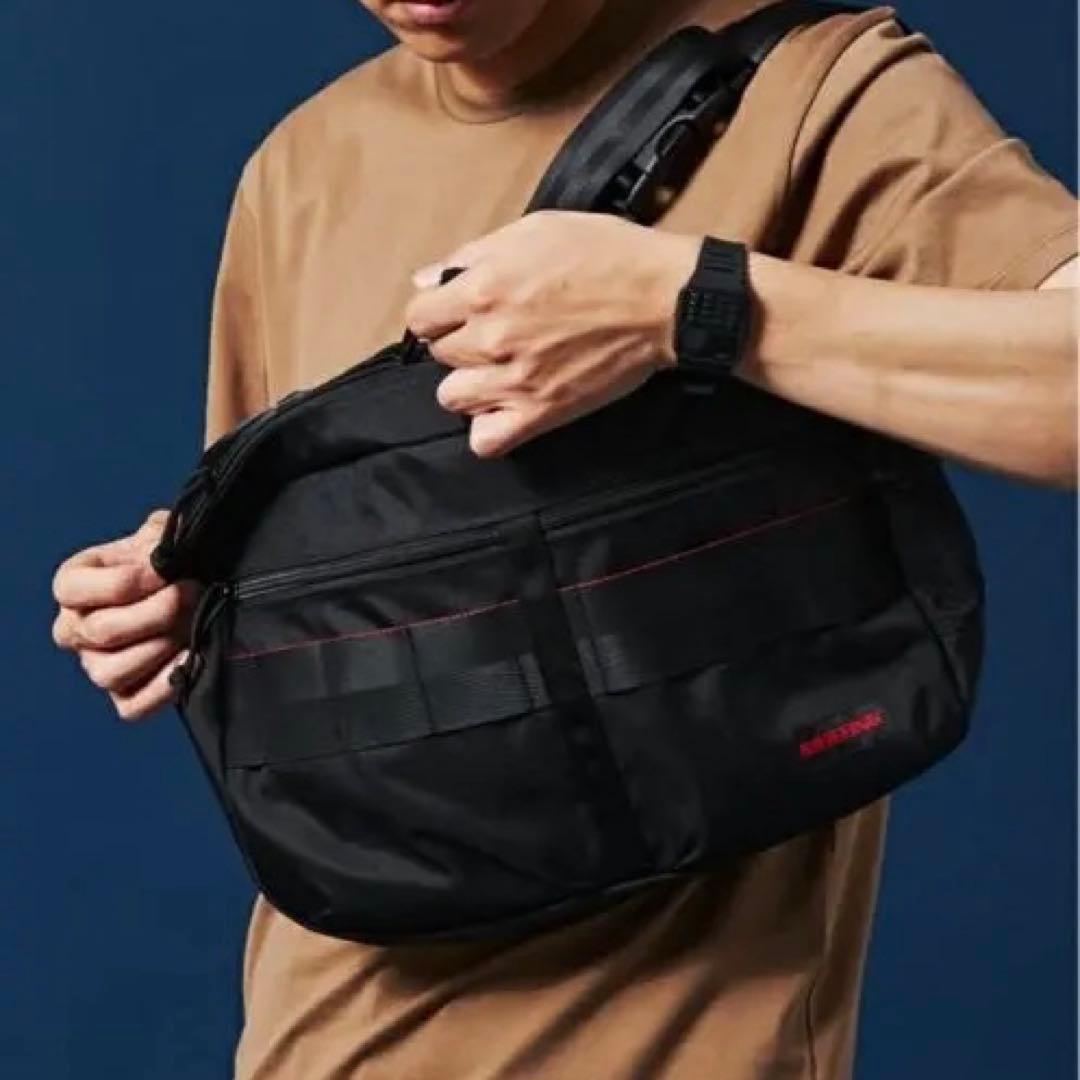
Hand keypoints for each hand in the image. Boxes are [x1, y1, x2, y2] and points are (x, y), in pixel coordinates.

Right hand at [52, 511, 198, 721]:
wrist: (201, 594)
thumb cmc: (173, 564)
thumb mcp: (163, 537)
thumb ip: (159, 537)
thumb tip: (162, 557)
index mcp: (74, 586)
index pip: (74, 590)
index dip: (123, 581)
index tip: (165, 570)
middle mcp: (75, 630)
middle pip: (101, 632)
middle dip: (155, 612)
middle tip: (193, 592)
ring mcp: (97, 666)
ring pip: (111, 672)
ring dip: (161, 646)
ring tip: (193, 622)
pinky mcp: (125, 697)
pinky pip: (133, 706)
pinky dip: (165, 685)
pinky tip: (192, 658)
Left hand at [405, 210, 699, 456]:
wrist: (662, 298)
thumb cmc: (606, 255)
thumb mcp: (535, 230)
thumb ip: (473, 256)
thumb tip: (427, 280)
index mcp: (483, 289)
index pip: (419, 317)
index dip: (437, 313)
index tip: (458, 312)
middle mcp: (491, 337)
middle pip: (440, 355)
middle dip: (461, 342)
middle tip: (496, 334)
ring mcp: (514, 380)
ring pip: (453, 398)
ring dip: (471, 384)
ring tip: (500, 370)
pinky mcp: (541, 412)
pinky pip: (487, 441)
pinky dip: (490, 429)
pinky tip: (505, 408)